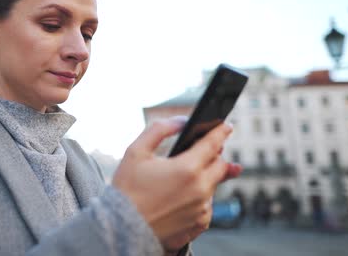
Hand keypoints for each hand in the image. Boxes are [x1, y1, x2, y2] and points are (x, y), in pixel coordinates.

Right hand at [112, 117, 239, 241]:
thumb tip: (180, 121)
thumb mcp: (136, 151)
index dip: (221, 132)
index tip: (225, 127)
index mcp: (187, 168)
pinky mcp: (198, 224)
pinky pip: (206, 206)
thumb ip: (160, 129)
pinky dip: (199, 198)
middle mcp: (200, 190)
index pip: (213, 144)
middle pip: (220, 166)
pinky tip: (180, 197)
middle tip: (202, 151)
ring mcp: (201, 209)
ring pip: (212, 186)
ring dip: (204, 178)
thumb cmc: (127, 189)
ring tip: (180, 178)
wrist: (121, 227)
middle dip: (214, 155)